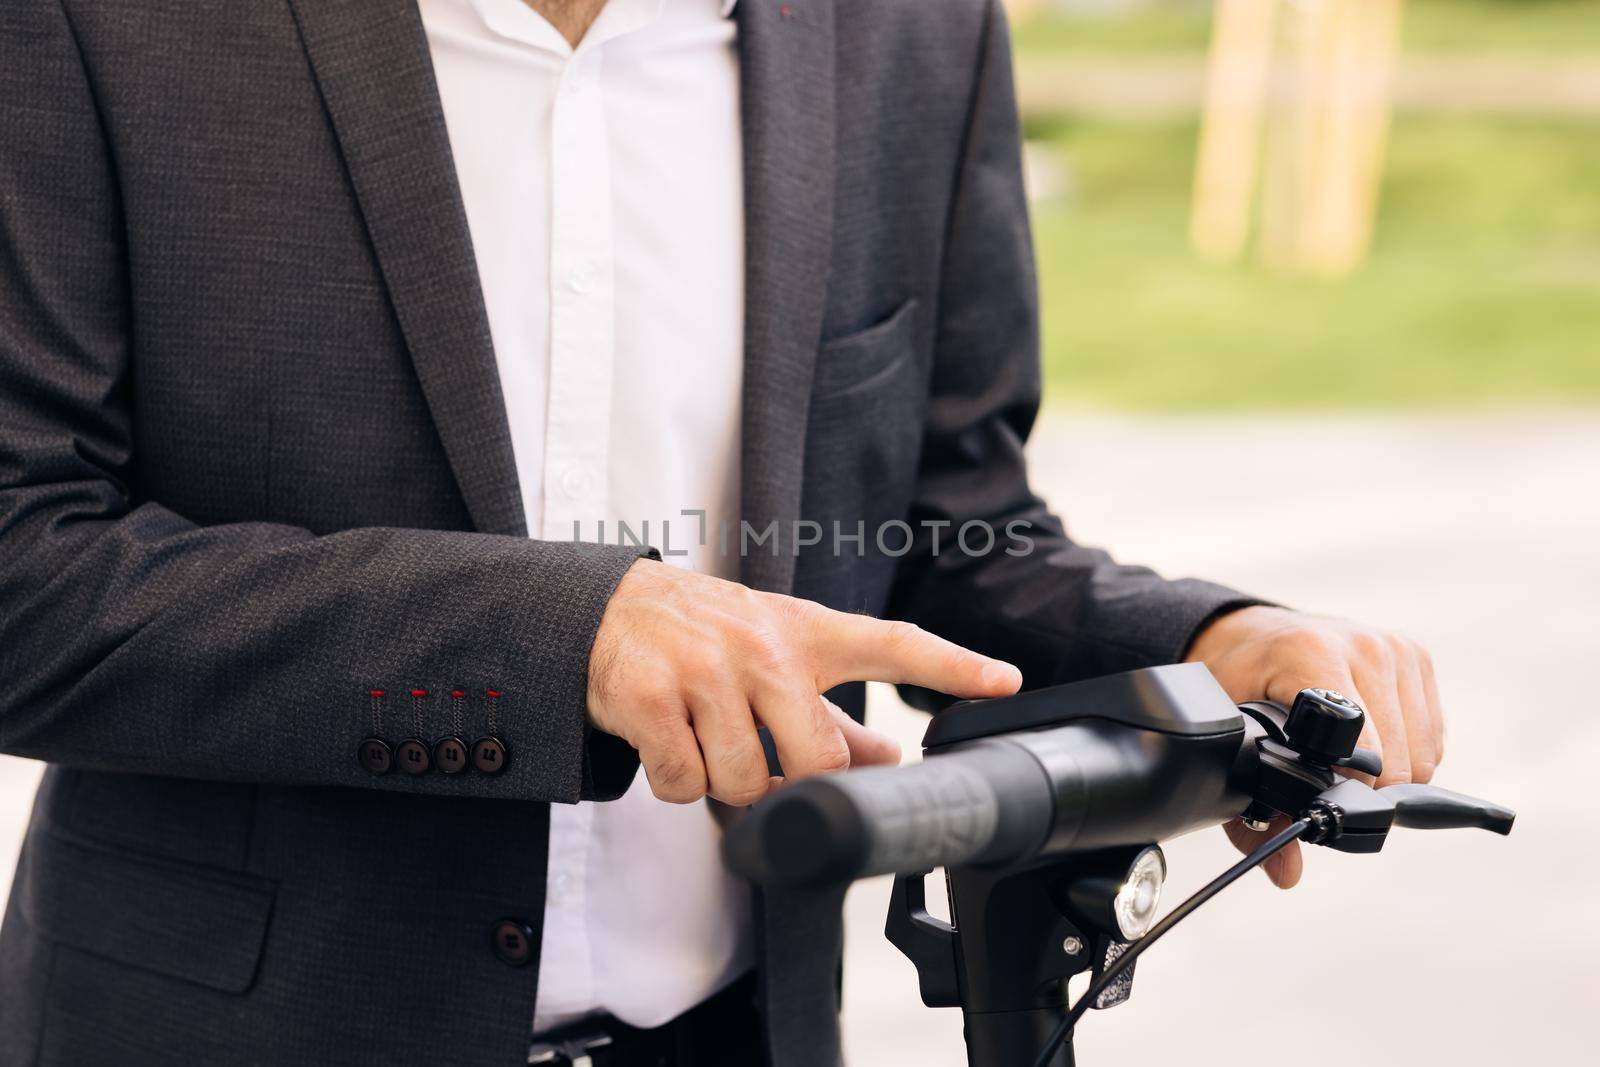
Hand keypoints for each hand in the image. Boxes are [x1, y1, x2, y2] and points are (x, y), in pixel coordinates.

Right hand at [588, 559, 1023, 805]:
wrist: (601, 610)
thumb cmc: (701, 636)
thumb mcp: (773, 656)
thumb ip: (830, 711)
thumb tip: (891, 758)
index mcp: (802, 631)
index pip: (891, 644)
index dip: (952, 666)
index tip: (1006, 681)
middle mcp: (760, 645)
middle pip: (817, 757)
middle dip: (790, 779)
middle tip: (756, 756)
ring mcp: (703, 669)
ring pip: (742, 781)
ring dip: (721, 781)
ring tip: (700, 735)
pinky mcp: (649, 697)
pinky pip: (682, 783)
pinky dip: (673, 781)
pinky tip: (664, 741)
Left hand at [1185, 605, 1445, 887]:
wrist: (1251, 635)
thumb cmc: (1238, 683)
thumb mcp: (1231, 740)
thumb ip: (1253, 812)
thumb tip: (1287, 872)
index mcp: (1312, 652)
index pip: (1362, 747)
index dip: (1346, 788)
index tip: (1322, 796)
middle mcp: (1363, 645)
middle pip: (1399, 761)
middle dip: (1366, 789)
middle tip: (1327, 783)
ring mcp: (1395, 648)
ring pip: (1423, 753)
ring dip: (1392, 774)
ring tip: (1344, 760)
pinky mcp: (1418, 655)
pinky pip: (1433, 734)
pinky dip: (1409, 752)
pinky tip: (1369, 743)